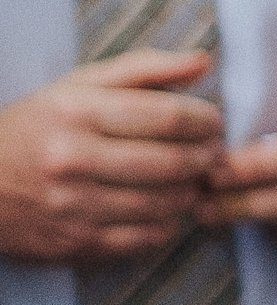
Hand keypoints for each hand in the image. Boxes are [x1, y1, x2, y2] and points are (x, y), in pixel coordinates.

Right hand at [0, 50, 224, 264]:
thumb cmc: (34, 129)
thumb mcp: (76, 87)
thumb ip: (143, 70)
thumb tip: (204, 61)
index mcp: (76, 113)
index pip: (168, 116)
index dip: (205, 120)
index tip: (212, 121)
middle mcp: (73, 159)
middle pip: (175, 162)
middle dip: (207, 156)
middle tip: (213, 152)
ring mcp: (74, 205)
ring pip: (167, 203)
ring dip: (192, 191)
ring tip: (192, 178)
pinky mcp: (77, 243)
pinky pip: (148, 238)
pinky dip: (169, 223)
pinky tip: (165, 208)